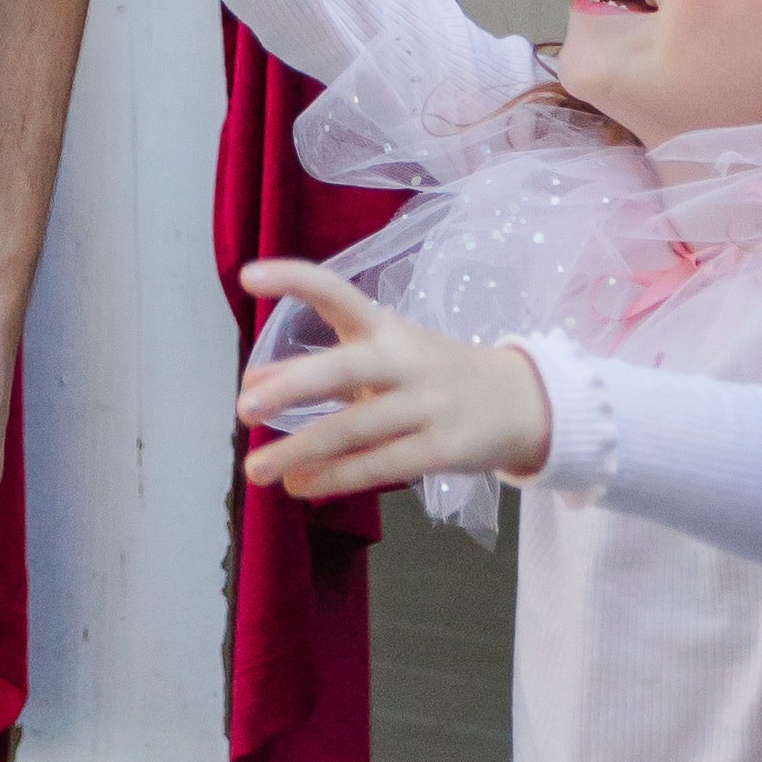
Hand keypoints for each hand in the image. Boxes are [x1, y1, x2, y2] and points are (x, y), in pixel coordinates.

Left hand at [235, 260, 547, 502]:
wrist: (517, 401)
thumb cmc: (430, 374)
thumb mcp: (382, 358)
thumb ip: (321, 370)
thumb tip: (253, 383)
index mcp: (384, 325)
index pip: (335, 290)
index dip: (293, 279)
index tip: (247, 277)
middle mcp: (403, 358)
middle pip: (343, 369)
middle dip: (292, 386)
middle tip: (244, 408)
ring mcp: (425, 404)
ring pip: (354, 429)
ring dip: (300, 450)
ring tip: (256, 469)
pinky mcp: (441, 449)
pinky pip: (380, 466)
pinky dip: (336, 478)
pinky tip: (302, 485)